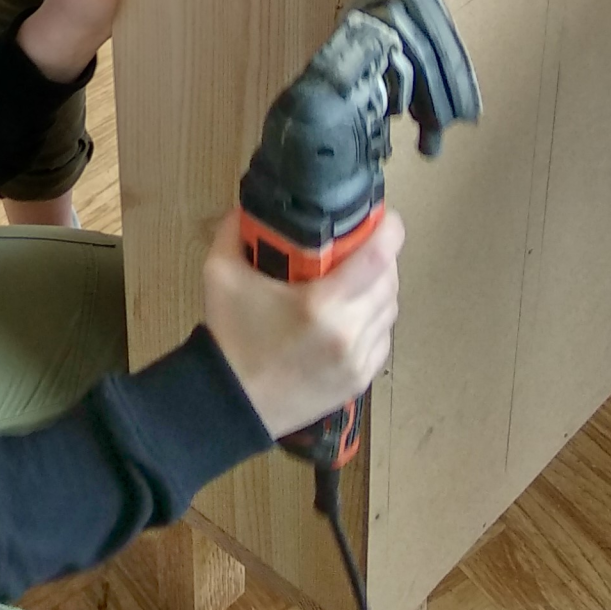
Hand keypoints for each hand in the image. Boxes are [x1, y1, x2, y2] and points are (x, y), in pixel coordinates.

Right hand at [201, 208, 403, 441]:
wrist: (230, 403)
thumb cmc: (229, 335)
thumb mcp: (220, 272)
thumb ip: (234, 229)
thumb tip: (250, 206)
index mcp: (321, 304)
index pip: (377, 258)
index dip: (389, 231)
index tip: (385, 217)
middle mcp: (349, 332)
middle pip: (390, 281)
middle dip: (383, 257)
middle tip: (363, 244)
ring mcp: (358, 360)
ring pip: (390, 310)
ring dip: (381, 288)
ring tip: (359, 277)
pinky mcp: (360, 381)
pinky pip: (383, 339)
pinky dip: (375, 320)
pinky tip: (354, 313)